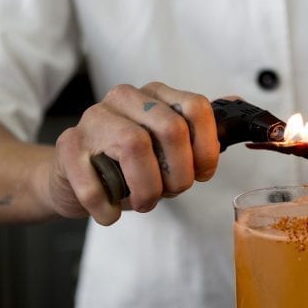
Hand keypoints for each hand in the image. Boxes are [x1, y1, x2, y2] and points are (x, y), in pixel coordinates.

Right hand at [49, 82, 219, 224]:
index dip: (206, 147)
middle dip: (178, 174)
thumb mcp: (163, 147)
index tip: (202, 174)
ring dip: (146, 189)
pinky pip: (95, 182)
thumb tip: (239, 107)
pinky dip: (109, 208)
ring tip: (142, 203)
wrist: (70, 175)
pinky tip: (111, 212)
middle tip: (170, 193)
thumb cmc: (125, 164)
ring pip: (133, 146)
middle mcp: (124, 98)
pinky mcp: (68, 146)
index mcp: (154, 94)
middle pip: (170, 129)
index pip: (196, 107)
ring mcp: (92, 119)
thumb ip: (196, 132)